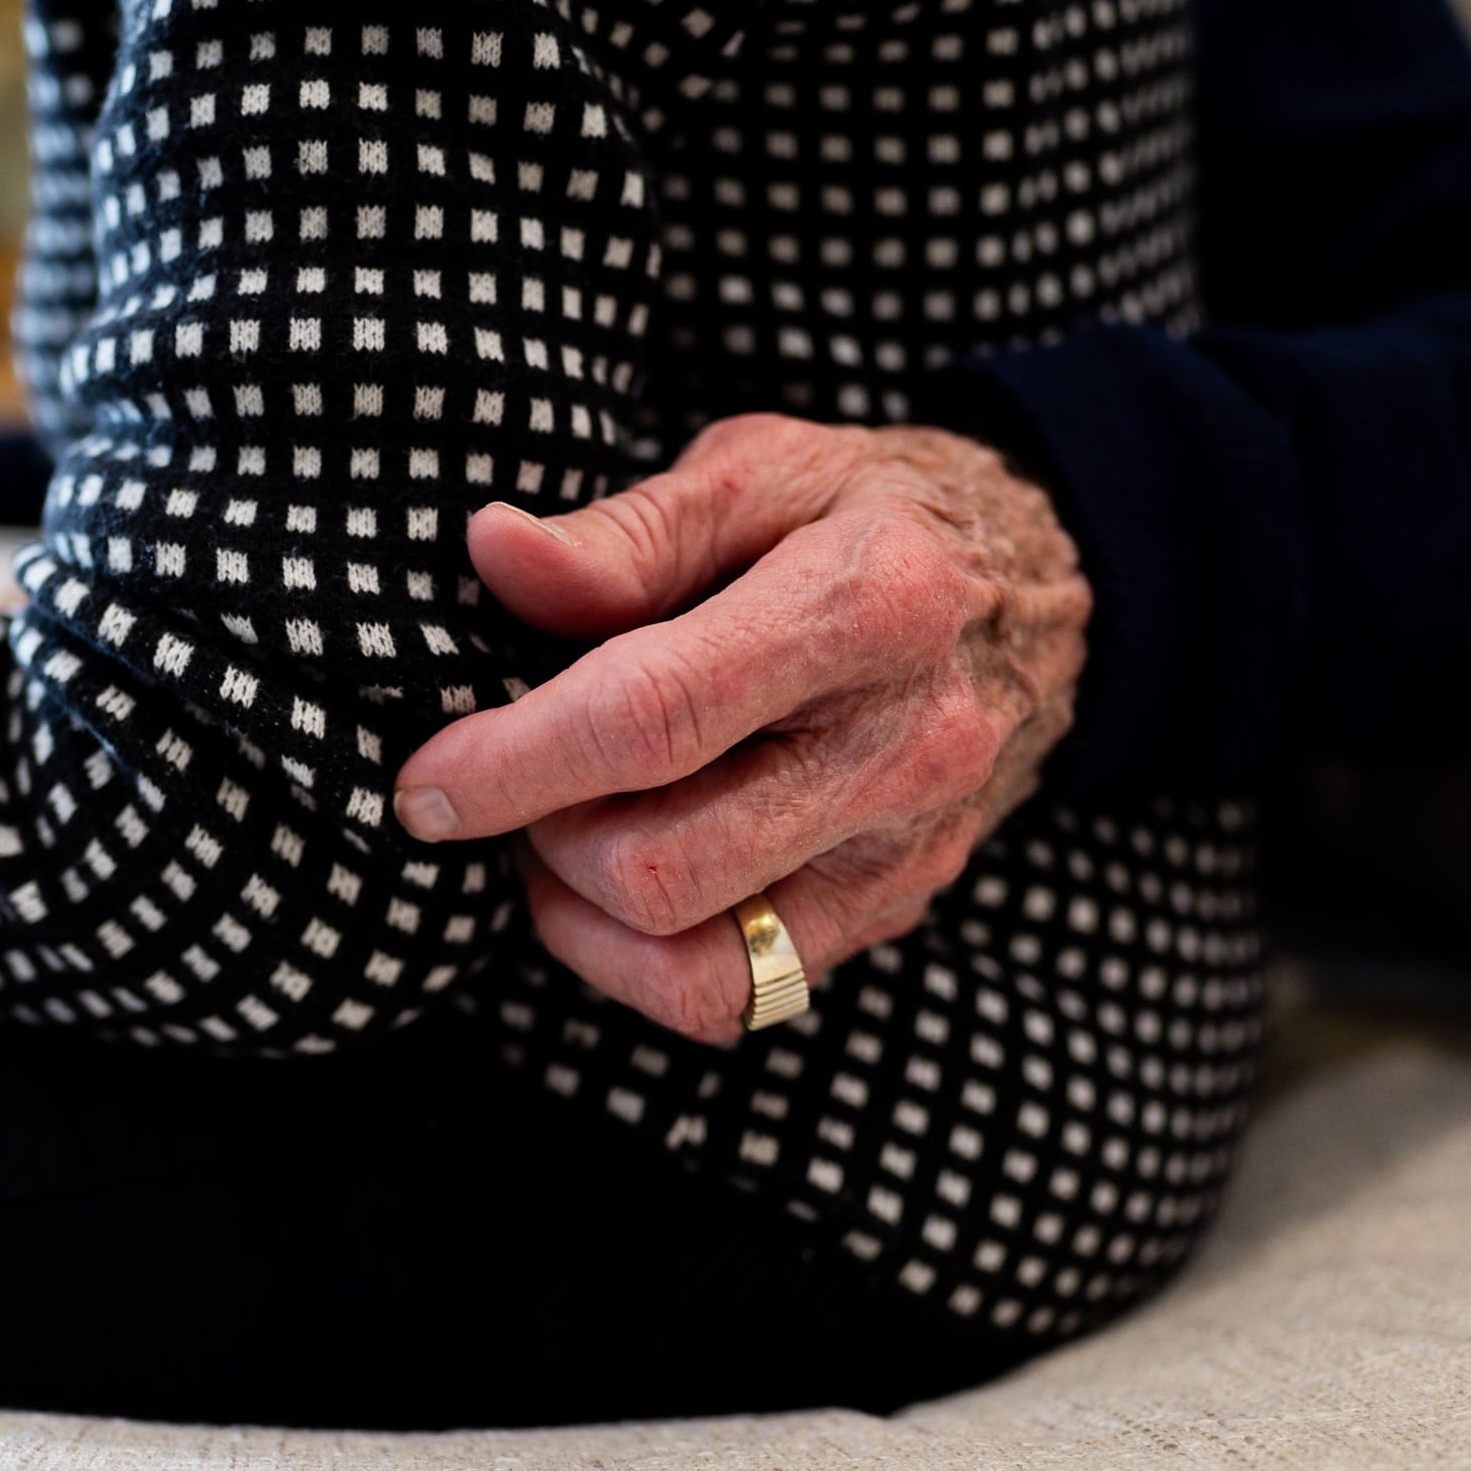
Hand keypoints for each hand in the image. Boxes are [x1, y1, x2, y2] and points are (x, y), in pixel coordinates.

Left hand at [393, 416, 1089, 1042]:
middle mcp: (906, 746)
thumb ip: (623, 533)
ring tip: (564, 829)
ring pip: (692, 961)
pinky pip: (736, 998)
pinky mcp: (895, 913)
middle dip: (543, 836)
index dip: (513, 762)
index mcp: (867, 604)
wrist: (1049, 589)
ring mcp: (909, 850)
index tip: (422, 785)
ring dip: (581, 913)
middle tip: (513, 778)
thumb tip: (492, 553)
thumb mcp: (759, 472)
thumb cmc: (866, 516)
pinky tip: (620, 882)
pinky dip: (640, 958)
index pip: (653, 716)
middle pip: (660, 865)